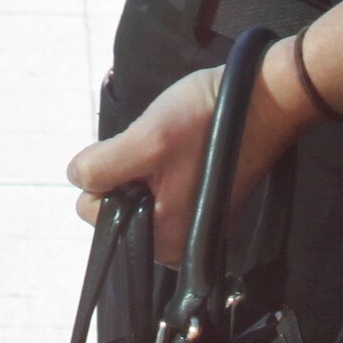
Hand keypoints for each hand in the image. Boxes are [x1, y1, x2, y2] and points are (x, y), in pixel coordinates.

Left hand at [69, 66, 221, 245]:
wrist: (266, 98)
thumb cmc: (211, 119)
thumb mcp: (147, 139)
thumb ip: (104, 166)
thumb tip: (76, 178)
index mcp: (166, 243)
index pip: (96, 211)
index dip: (109, 174)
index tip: (143, 155)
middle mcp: (180, 244)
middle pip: (117, 201)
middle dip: (129, 169)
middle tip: (163, 147)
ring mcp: (192, 223)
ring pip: (137, 189)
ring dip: (147, 162)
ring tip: (178, 143)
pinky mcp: (202, 201)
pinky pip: (161, 184)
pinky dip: (164, 162)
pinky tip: (186, 144)